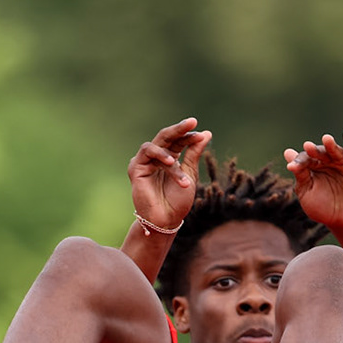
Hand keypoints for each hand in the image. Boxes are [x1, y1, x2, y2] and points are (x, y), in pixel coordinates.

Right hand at [129, 118, 211, 232]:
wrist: (166, 220)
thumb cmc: (178, 201)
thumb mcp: (190, 174)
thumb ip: (194, 154)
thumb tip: (206, 133)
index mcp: (170, 158)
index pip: (179, 141)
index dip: (190, 136)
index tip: (202, 135)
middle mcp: (156, 158)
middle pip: (167, 136)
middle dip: (179, 129)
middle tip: (191, 123)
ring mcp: (145, 162)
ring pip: (158, 144)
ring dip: (170, 150)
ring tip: (178, 163)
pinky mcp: (136, 168)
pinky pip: (147, 153)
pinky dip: (160, 155)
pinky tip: (170, 162)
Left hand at [285, 131, 342, 232]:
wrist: (342, 223)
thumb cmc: (321, 208)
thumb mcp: (307, 192)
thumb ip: (300, 174)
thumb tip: (287, 153)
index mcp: (314, 168)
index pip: (306, 160)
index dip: (299, 162)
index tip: (292, 167)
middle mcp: (329, 164)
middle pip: (321, 154)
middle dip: (315, 151)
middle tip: (307, 147)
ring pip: (337, 153)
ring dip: (331, 146)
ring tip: (326, 139)